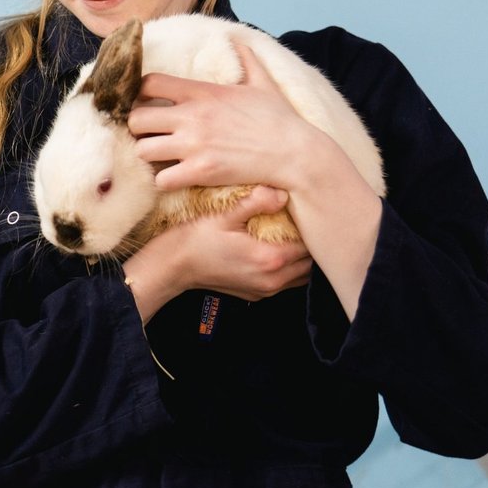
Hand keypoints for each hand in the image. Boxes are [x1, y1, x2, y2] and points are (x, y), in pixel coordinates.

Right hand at [120, 185, 311, 322]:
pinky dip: (289, 268)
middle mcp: (273, 279)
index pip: (310, 244)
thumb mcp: (225, 214)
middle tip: (306, 221)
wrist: (174, 265)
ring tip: (295, 235)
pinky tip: (278, 249)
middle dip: (311, 243)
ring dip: (301, 257)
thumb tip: (282, 192)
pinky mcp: (257, 295)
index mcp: (270, 257)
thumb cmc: (196, 238)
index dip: (313, 227)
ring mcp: (265, 290)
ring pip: (302, 275)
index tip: (309, 210)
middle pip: (311, 262)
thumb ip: (256, 202)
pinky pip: (286, 283)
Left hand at [127, 43, 315, 192]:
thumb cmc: (280, 119)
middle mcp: (193, 116)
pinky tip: (175, 178)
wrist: (297, 153)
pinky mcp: (201, 171)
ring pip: (143, 150)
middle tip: (150, 135)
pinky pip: (161, 179)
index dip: (141, 94)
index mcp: (203, 92)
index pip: (149, 83)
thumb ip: (247, 60)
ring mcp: (195, 145)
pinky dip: (164, 182)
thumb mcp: (263, 82)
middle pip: (136, 119)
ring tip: (160, 159)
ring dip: (148, 156)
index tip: (148, 104)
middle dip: (138, 128)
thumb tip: (240, 41)